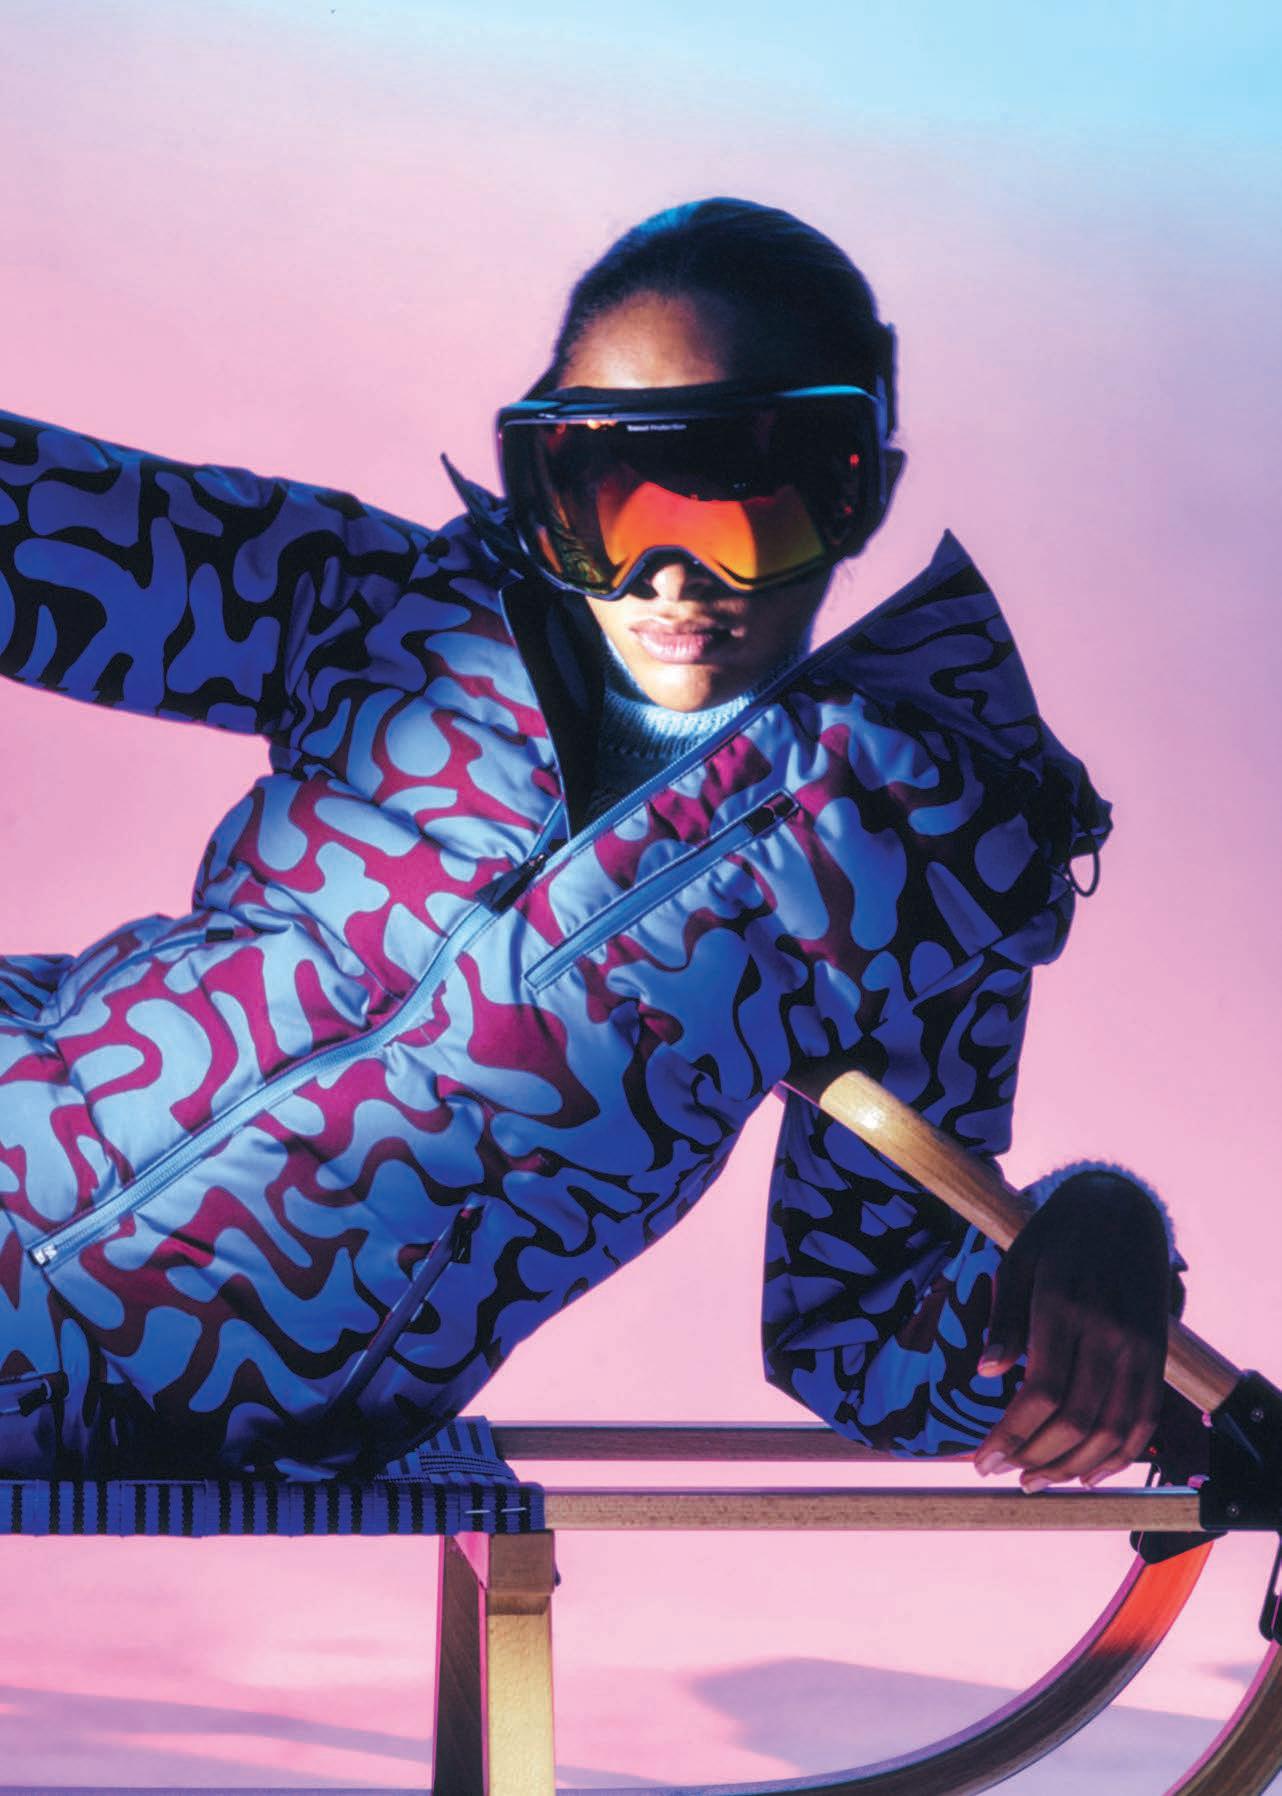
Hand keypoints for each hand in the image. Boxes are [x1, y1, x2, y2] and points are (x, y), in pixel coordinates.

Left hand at [972, 1170, 1171, 1492]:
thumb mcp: (1018, 1261)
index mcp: (1064, 1306)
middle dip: (1035, 1457)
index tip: (983, 1460)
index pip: (1041, 1392)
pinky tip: (1088, 1474)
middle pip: (1076, 1419)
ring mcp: (1140, 1346)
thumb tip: (985, 1372)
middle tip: (1002, 1474)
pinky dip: (1120, 1456)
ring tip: (1036, 1480)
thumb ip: (1004, 1318)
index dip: (1011, 1435)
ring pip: (1113, 1429)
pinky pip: (1145, 1418)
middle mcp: (1109, 1331)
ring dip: (1073, 1466)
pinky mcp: (1158, 1354)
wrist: (1123, 1206)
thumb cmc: (1057, 1235)